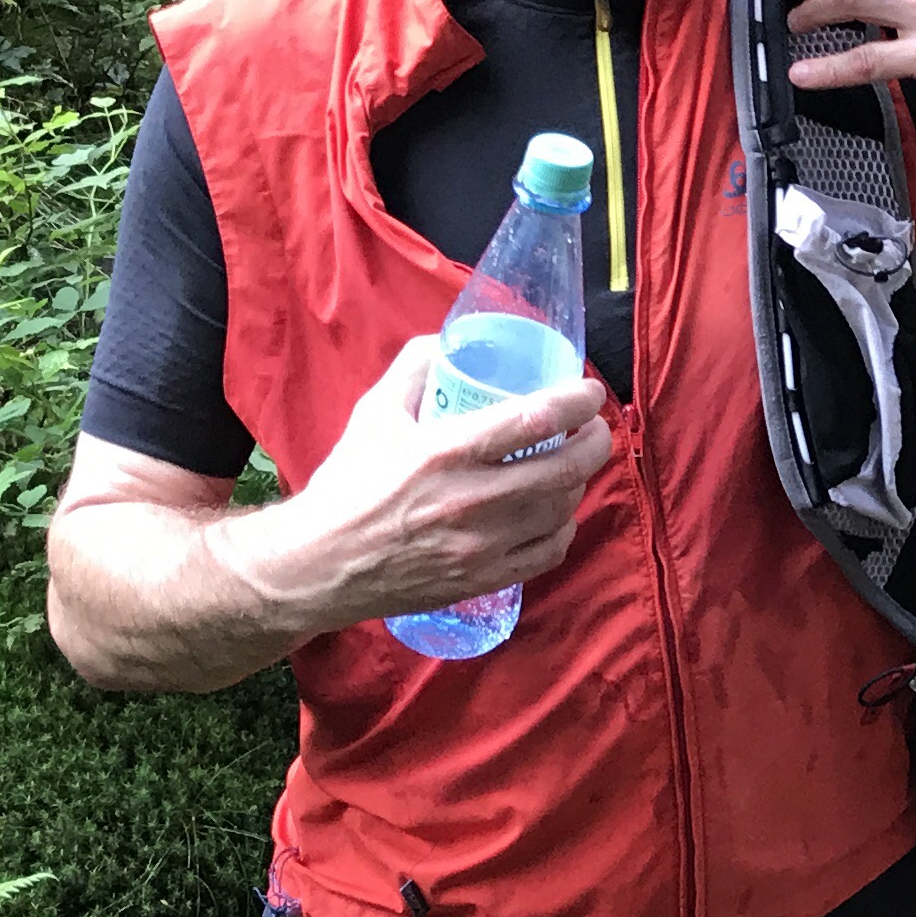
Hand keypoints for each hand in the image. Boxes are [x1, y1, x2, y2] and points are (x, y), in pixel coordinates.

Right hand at [246, 334, 611, 630]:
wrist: (321, 564)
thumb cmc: (348, 485)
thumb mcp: (374, 413)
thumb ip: (415, 368)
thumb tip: (449, 338)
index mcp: (444, 453)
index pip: (534, 419)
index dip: (576, 402)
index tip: (589, 392)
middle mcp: (471, 502)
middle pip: (564, 469)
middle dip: (594, 442)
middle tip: (594, 428)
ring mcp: (482, 547)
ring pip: (561, 510)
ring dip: (578, 482)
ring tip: (572, 465)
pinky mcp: (484, 579)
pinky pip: (549, 553)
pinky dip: (563, 528)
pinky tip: (556, 513)